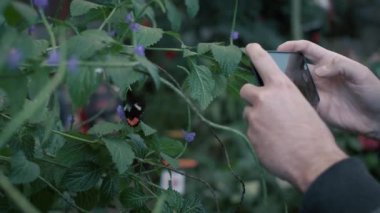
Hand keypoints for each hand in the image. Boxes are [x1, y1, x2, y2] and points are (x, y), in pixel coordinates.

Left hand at [240, 43, 346, 191]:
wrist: (313, 161)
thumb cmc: (314, 133)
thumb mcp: (303, 106)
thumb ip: (284, 99)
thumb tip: (274, 102)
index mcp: (281, 87)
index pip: (263, 62)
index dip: (255, 52)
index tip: (249, 47)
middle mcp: (263, 99)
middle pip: (245, 90)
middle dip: (252, 96)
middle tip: (264, 106)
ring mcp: (254, 118)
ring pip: (249, 113)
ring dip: (258, 119)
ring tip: (277, 131)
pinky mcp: (250, 136)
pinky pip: (252, 132)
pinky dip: (261, 136)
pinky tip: (276, 144)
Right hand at [278, 40, 379, 139]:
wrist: (377, 117)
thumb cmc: (373, 90)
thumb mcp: (359, 72)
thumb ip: (339, 66)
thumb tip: (317, 70)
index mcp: (328, 62)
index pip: (306, 50)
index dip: (292, 46)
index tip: (280, 49)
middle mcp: (318, 76)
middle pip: (295, 67)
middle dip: (282, 67)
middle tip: (270, 71)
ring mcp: (316, 92)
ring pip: (294, 86)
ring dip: (285, 85)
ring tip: (274, 87)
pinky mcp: (316, 108)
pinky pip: (300, 103)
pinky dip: (291, 102)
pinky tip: (284, 103)